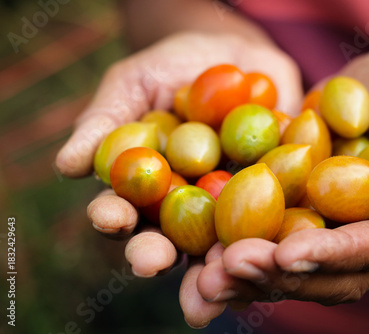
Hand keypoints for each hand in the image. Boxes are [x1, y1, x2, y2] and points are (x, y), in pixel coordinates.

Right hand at [55, 32, 301, 327]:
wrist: (233, 55)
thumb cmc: (172, 68)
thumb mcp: (133, 84)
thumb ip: (105, 122)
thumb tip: (67, 165)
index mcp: (145, 189)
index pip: (123, 210)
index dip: (113, 217)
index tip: (110, 216)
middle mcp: (185, 208)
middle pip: (169, 241)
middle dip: (158, 254)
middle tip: (152, 262)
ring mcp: (231, 206)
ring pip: (222, 241)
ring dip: (215, 259)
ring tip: (213, 269)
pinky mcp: (274, 196)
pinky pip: (277, 213)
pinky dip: (276, 227)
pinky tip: (273, 238)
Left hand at [193, 46, 368, 325]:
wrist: (367, 91)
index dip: (333, 254)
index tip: (290, 253)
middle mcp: (361, 238)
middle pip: (324, 274)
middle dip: (278, 275)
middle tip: (230, 269)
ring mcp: (325, 233)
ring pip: (289, 271)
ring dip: (247, 278)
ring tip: (205, 277)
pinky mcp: (292, 220)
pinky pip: (263, 246)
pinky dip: (232, 256)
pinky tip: (199, 258)